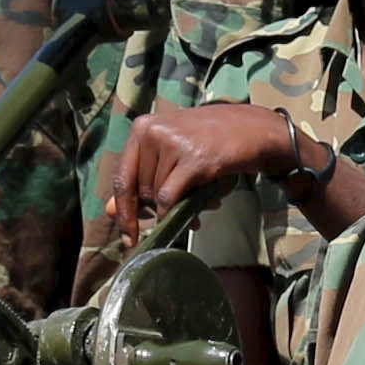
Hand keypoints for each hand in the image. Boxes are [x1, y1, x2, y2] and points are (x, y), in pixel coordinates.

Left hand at [103, 102, 304, 245]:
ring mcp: (174, 143)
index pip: (123, 178)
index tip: (127, 238)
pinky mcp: (194, 159)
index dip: (124, 212)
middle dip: (159, 209)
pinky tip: (195, 214)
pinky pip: (171, 199)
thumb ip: (141, 180)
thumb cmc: (210, 141)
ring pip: (158, 197)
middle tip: (182, 210)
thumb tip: (111, 212)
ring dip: (177, 211)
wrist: (253, 130)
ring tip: (199, 205)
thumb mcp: (171, 154)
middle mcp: (153, 131)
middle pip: (142, 191)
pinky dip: (178, 213)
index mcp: (142, 127)